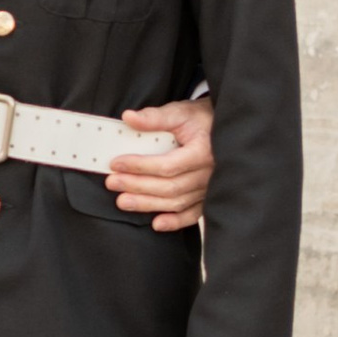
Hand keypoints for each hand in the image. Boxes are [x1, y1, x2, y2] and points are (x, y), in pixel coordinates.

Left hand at [106, 93, 213, 231]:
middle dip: (138, 186)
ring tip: (123, 202)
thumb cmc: (202, 120)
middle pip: (169, 187)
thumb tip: (129, 117)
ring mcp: (210, 188)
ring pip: (177, 202)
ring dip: (148, 205)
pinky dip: (176, 221)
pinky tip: (156, 224)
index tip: (116, 163)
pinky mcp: (208, 197)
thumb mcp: (180, 112)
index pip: (167, 165)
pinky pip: (193, 214)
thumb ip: (155, 117)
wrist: (224, 129)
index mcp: (202, 152)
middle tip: (112, 182)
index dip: (140, 166)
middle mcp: (209, 174)